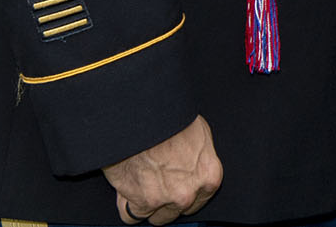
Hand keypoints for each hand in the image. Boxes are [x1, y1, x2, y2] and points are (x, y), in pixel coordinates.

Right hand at [103, 115, 221, 225]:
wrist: (143, 119)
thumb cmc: (170, 120)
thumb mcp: (199, 133)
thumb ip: (198, 159)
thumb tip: (193, 165)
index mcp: (209, 176)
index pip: (199, 199)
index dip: (184, 191)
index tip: (175, 186)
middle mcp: (189, 193)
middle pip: (178, 210)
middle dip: (167, 200)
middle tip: (156, 181)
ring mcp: (164, 200)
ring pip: (156, 217)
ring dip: (147, 205)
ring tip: (141, 183)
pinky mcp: (140, 202)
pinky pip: (130, 216)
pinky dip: (126, 204)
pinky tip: (127, 190)